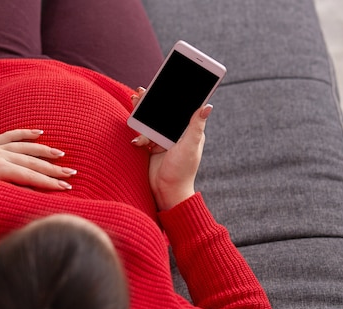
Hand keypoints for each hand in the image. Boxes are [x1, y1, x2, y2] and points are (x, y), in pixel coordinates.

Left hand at [0, 129, 75, 189]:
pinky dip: (25, 133)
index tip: (65, 188)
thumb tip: (29, 199)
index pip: (30, 176)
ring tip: (61, 155)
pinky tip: (39, 132)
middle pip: (32, 162)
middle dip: (53, 169)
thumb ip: (6, 194)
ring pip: (25, 147)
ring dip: (45, 150)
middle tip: (71, 174)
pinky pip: (11, 135)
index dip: (49, 183)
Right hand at [130, 90, 212, 209]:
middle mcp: (175, 133)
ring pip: (151, 121)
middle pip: (163, 112)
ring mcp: (162, 140)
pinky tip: (136, 139)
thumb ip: (196, 125)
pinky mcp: (151, 147)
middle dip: (152, 101)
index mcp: (188, 130)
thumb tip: (207, 105)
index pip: (182, 108)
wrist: (166, 193)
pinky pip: (142, 134)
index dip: (174, 95)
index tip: (167, 82)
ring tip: (134, 100)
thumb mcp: (190, 146)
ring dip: (142, 112)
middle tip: (143, 90)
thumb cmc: (183, 171)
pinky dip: (138, 133)